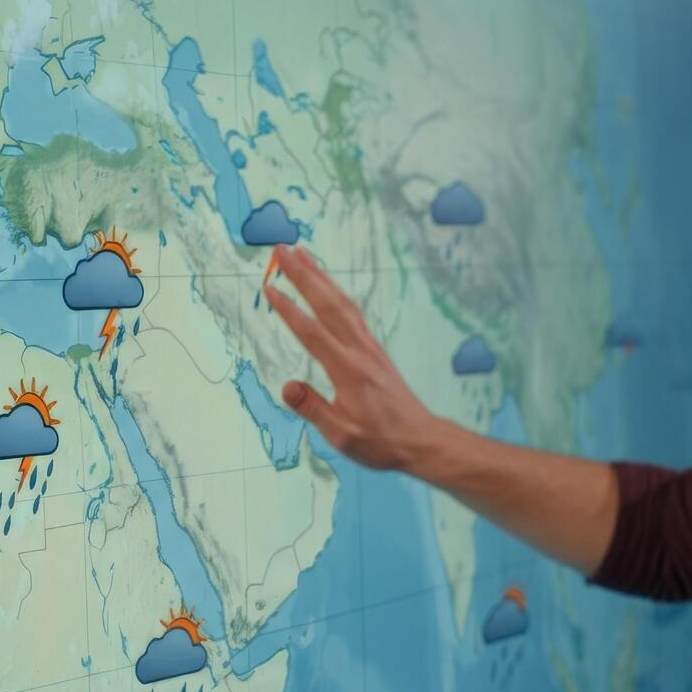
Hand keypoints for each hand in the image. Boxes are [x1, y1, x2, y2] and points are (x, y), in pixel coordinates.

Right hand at [261, 245, 441, 470]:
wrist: (422, 440)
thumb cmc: (382, 442)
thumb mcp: (343, 436)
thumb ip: (313, 409)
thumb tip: (286, 386)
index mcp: (348, 371)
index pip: (312, 333)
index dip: (289, 309)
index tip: (268, 287)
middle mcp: (360, 352)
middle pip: (329, 305)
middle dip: (304, 275)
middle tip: (282, 249)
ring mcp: (370, 348)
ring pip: (343, 304)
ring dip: (321, 277)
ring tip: (301, 254)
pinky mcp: (376, 351)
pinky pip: (353, 314)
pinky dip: (337, 294)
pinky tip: (329, 288)